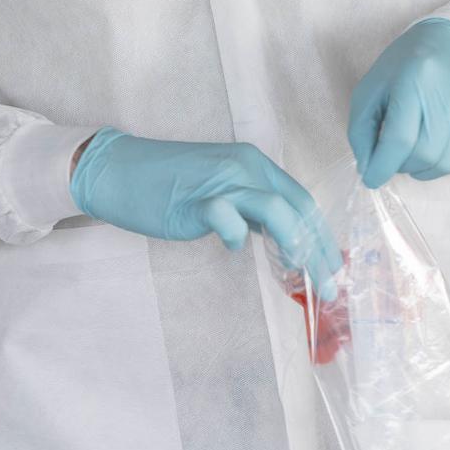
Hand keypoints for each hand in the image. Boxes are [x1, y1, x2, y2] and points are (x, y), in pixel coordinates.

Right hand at [70, 127, 341, 297]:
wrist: (116, 168)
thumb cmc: (168, 185)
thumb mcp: (223, 191)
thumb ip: (253, 212)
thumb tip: (284, 242)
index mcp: (255, 165)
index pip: (303, 200)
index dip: (322, 234)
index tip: (333, 264)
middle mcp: (246, 167)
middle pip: (298, 208)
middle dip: (319, 249)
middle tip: (331, 284)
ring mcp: (221, 181)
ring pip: (276, 210)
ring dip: (295, 246)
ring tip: (301, 276)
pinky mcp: (195, 199)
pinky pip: (227, 216)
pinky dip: (236, 236)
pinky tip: (233, 249)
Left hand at [348, 18, 449, 188]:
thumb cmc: (408, 66)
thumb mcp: (373, 89)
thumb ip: (362, 131)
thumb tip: (369, 171)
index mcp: (415, 78)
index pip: (399, 138)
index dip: (382, 166)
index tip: (372, 177)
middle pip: (425, 155)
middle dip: (405, 165)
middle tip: (399, 155)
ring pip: (447, 164)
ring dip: (427, 167)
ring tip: (420, 148)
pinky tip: (444, 143)